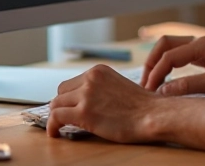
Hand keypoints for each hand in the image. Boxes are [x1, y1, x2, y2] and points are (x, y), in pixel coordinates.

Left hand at [46, 65, 160, 142]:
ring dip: (58, 116)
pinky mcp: (83, 112)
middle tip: (67, 117)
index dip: (69, 97)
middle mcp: (90, 79)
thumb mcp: (118, 85)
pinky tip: (55, 133)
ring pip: (56, 104)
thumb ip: (101, 88)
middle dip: (63, 104)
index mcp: (98, 71)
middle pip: (62, 91)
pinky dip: (52, 126)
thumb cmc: (142, 106)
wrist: (152, 115)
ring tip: (60, 126)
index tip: (70, 107)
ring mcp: (86, 95)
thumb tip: (86, 100)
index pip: (72, 83)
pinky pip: (55, 117)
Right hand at [141, 36, 204, 96]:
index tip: (150, 90)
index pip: (169, 56)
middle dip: (151, 63)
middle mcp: (198, 41)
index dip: (156, 73)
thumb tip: (163, 90)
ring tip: (151, 82)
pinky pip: (177, 53)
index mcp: (202, 45)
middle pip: (164, 44)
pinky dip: (167, 64)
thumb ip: (189, 85)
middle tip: (145, 83)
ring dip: (157, 62)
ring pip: (169, 47)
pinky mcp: (202, 53)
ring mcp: (200, 45)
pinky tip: (164, 78)